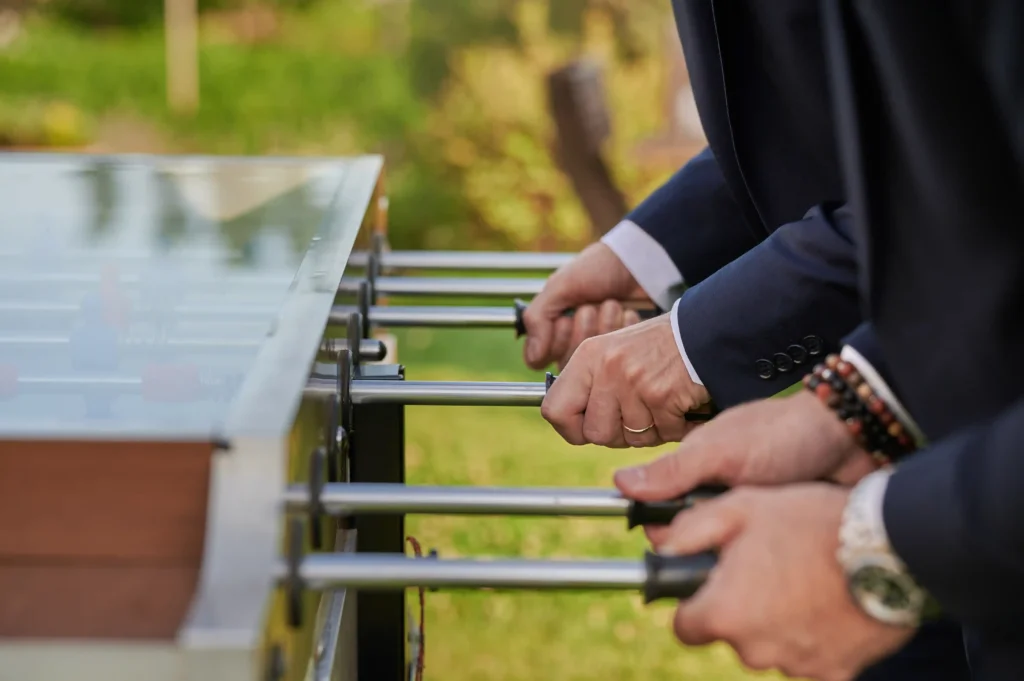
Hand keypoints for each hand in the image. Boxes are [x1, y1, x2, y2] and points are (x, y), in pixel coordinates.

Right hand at [522, 242, 648, 369]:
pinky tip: (625, 312)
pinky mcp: (621, 347)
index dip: (554, 342)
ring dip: (605, 324)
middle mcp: (571, 341)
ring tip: (610, 303)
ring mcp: (597, 346)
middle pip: (569, 361)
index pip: (539, 360)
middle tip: (589, 305)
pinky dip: (624, 327)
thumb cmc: (595, 268)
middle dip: (583, 328)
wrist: (635, 261)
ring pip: (595, 358)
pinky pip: (621, 352)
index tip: (565, 319)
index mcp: (549, 328)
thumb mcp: (561, 285)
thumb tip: (533, 356)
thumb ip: (538, 317)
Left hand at [540, 314, 709, 446]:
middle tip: (637, 416)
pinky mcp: (661, 395)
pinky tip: (679, 408)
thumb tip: (572, 426)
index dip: (571, 429)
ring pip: (631, 439)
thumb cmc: (657, 348)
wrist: (702, 331)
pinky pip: (662, 434)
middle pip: (595, 433)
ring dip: (650, 431)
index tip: (587, 427)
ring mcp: (633, 382)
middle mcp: (606, 368)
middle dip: (618, 434)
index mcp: (587, 357)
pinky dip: (675, 428)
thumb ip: (589, 387)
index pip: (554, 410)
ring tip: (660, 405)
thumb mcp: (611, 354)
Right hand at [614, 390, 874, 542]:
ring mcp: (748, 514)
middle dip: (704, 550)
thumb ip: (673, 471)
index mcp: (694, 473)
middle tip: (728, 549)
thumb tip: (617, 483)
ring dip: (735, 557)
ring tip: (759, 553)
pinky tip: (777, 560)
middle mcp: (717, 496)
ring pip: (725, 554)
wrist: (854, 436)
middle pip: (692, 541)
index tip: (679, 551)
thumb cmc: (783, 435)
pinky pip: (758, 557)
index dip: (666, 537)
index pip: (661, 518)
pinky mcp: (777, 530)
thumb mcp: (721, 452)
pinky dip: (763, 559)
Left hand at [658, 484, 914, 680]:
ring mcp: (796, 666)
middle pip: (732, 635)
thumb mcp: (740, 507)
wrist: (892, 545)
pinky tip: (830, 604)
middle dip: (742, 608)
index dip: (695, 603)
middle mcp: (754, 650)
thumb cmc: (809, 521)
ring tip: (804, 579)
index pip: (686, 626)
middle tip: (768, 568)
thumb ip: (690, 531)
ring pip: (771, 647)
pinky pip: (812, 659)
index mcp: (723, 612)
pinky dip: (816, 637)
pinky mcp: (835, 673)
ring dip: (779, 621)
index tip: (711, 584)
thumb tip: (662, 546)